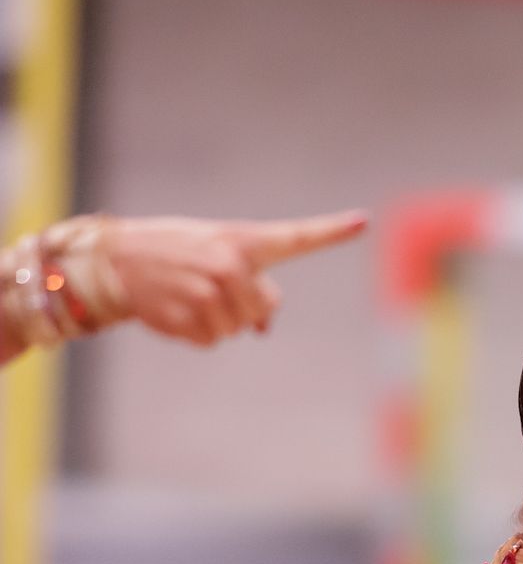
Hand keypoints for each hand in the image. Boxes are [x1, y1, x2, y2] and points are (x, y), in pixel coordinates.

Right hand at [103, 209, 367, 346]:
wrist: (118, 260)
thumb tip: (264, 324)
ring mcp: (211, 294)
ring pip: (237, 330)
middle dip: (241, 307)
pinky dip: (197, 333)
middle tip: (206, 286)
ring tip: (188, 294)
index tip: (362, 222)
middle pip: (262, 309)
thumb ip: (250, 276)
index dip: (330, 232)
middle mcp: (231, 265)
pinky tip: (177, 310)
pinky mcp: (193, 320)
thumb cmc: (176, 252)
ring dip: (217, 321)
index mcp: (242, 240)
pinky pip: (212, 342)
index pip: (295, 238)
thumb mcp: (216, 251)